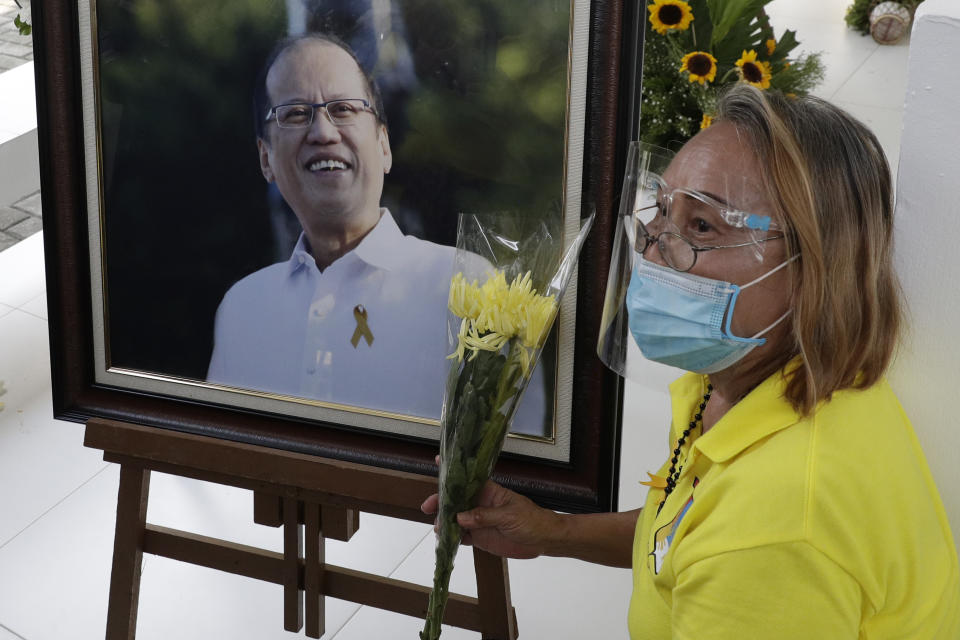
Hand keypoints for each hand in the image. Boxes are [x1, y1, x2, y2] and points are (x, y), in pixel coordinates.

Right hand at [420, 479, 561, 559]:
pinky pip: (462, 537)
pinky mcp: (480, 538)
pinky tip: (445, 541)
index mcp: (489, 492)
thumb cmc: (531, 520)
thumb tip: (460, 517)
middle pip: (456, 501)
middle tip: (428, 508)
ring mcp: (479, 522)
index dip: (453, 471)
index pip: (469, 478)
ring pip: (455, 519)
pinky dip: (452, 539)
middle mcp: (480, 505)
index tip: (438, 461)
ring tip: (438, 529)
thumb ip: (484, 516)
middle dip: (441, 502)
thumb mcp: (509, 516)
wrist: (543, 540)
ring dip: (444, 523)